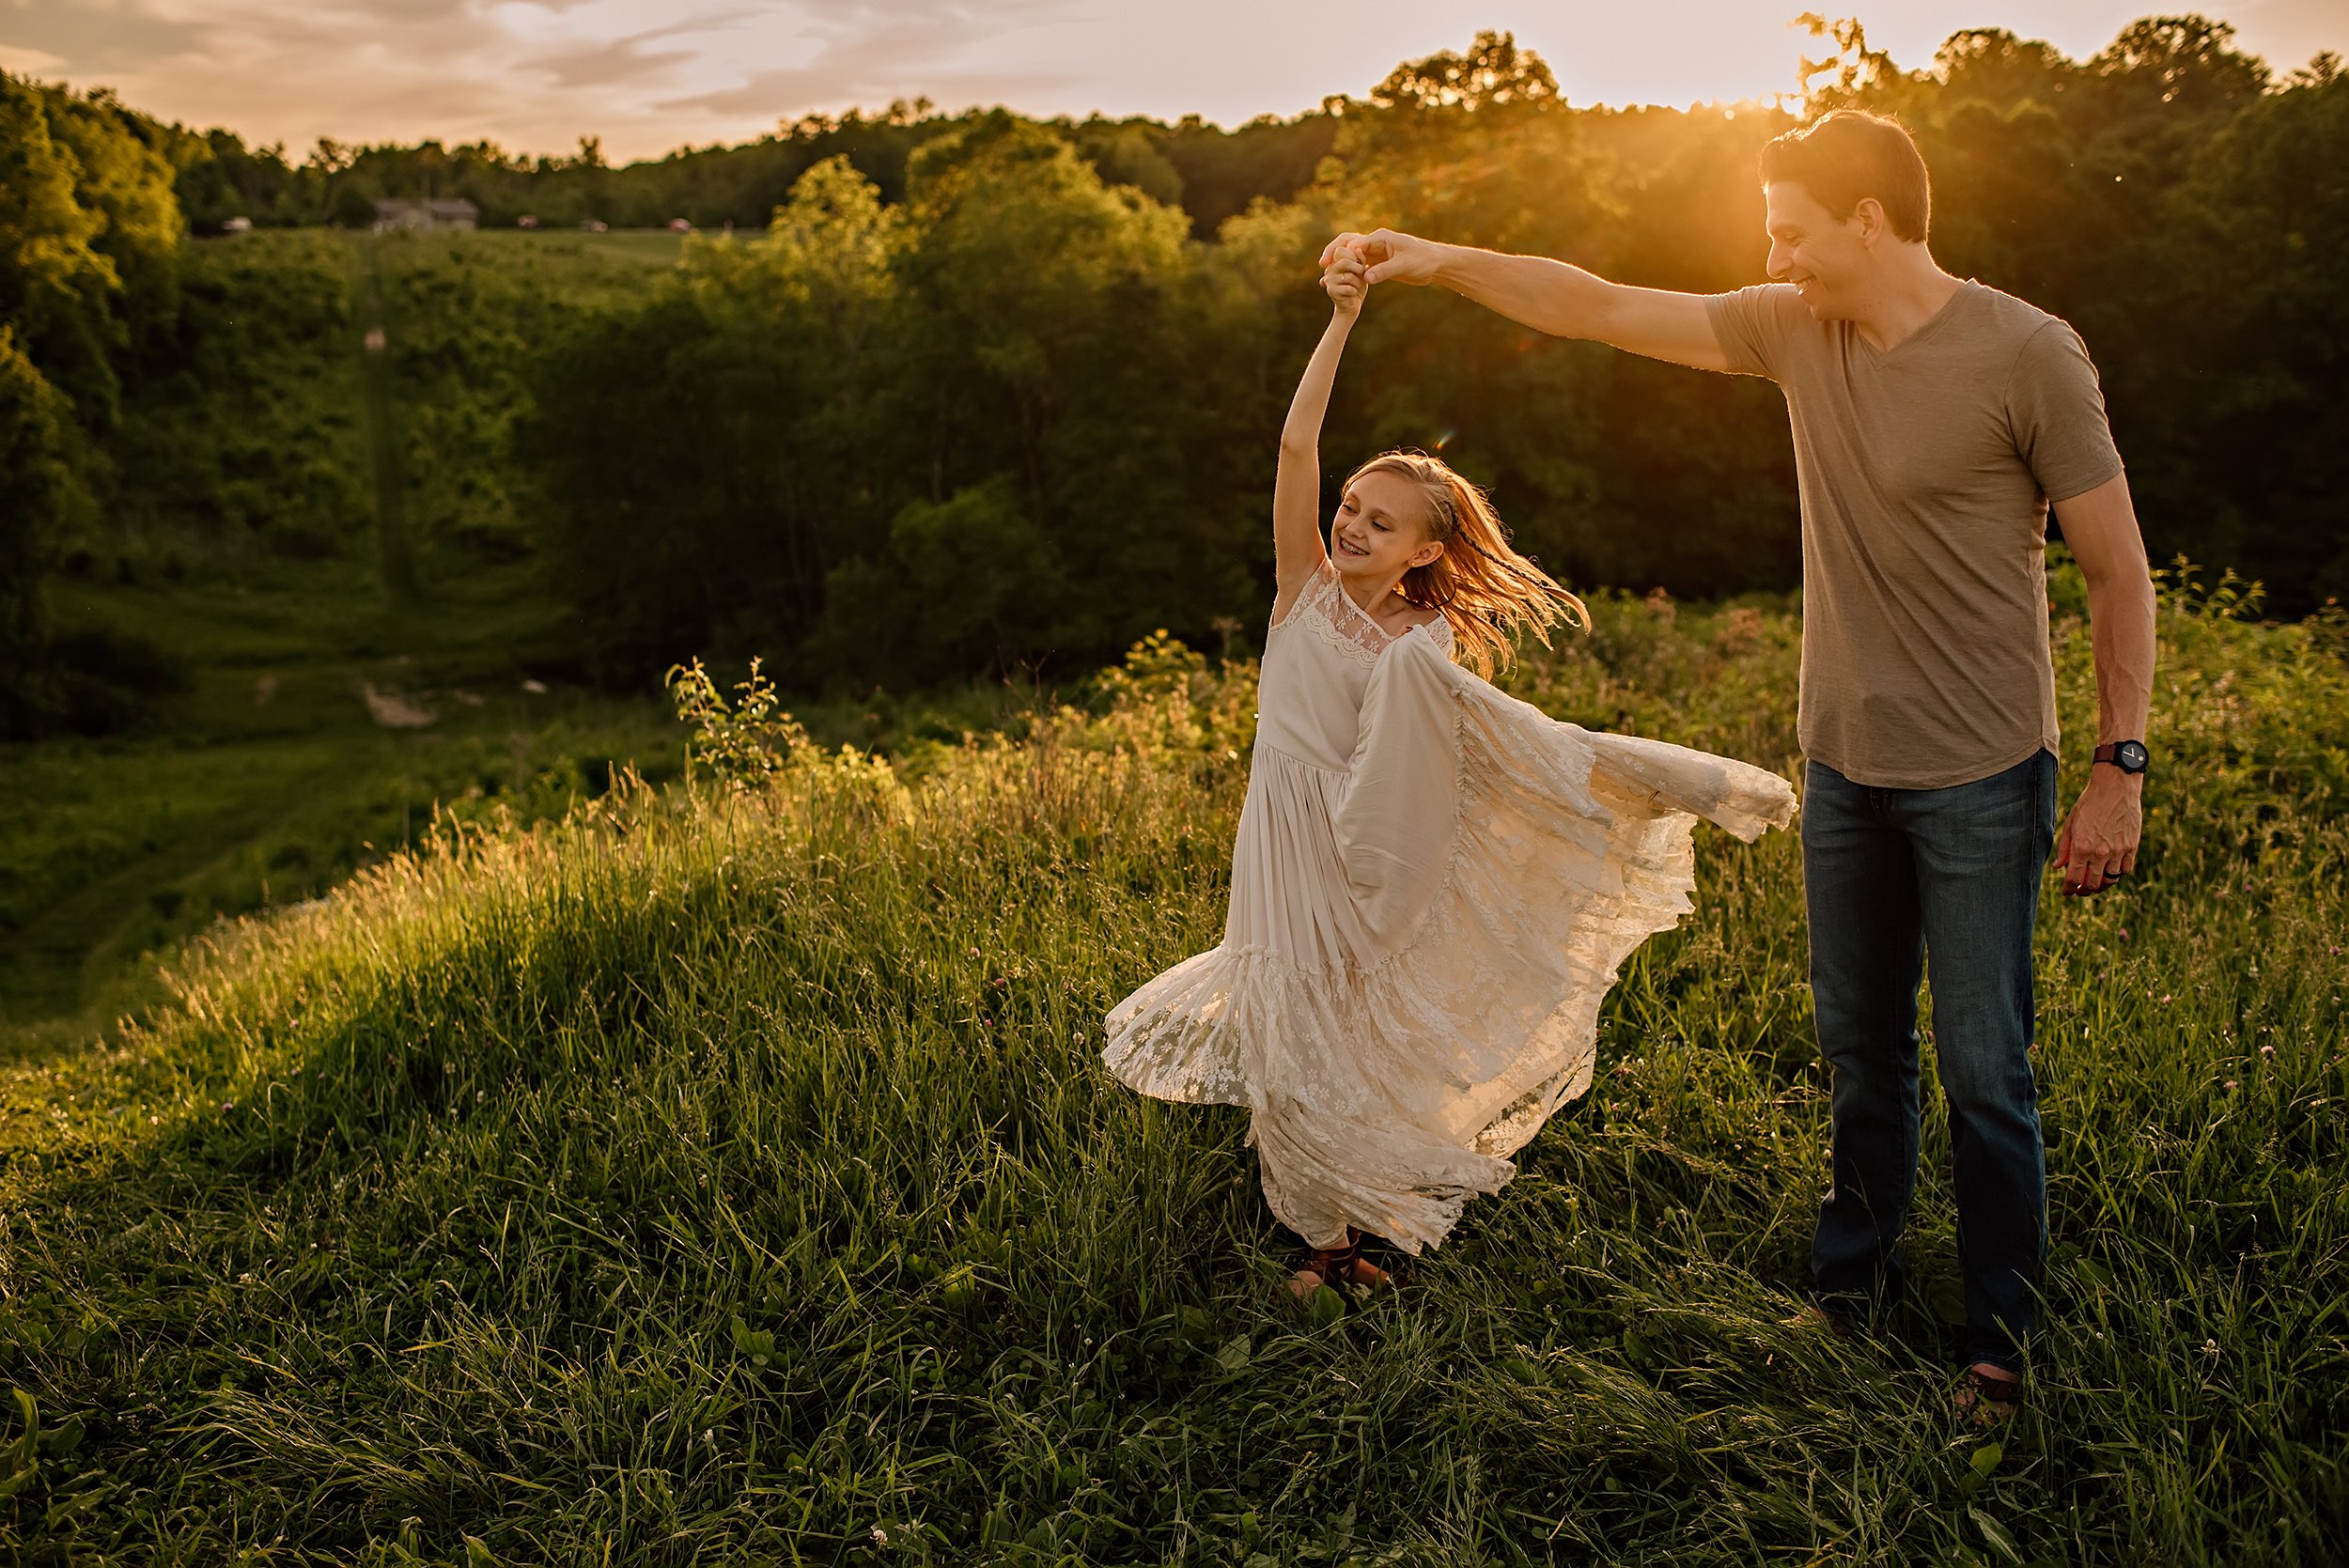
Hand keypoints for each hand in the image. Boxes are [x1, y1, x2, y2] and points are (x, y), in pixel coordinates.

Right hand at [1320, 227, 1441, 285]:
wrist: (1435, 264)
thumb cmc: (1423, 260)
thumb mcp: (1403, 266)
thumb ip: (1383, 271)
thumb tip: (1365, 278)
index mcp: (1380, 238)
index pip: (1354, 242)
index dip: (1340, 252)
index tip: (1330, 264)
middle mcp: (1375, 243)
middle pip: (1348, 245)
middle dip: (1334, 253)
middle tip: (1322, 265)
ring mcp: (1376, 253)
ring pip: (1351, 257)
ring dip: (1339, 265)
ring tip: (1325, 276)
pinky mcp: (1378, 264)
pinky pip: (1359, 267)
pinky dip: (1349, 273)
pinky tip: (1339, 282)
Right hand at [1320, 250, 1365, 316]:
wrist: (1352, 305)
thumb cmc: (1358, 285)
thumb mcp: (1362, 270)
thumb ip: (1360, 259)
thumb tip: (1357, 250)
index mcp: (1336, 260)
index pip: (1342, 249)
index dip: (1354, 257)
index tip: (1361, 264)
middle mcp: (1330, 268)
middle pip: (1344, 262)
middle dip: (1358, 269)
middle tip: (1361, 274)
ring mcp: (1329, 279)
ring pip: (1348, 276)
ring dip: (1358, 282)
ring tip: (1357, 286)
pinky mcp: (1331, 290)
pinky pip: (1349, 288)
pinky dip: (1355, 291)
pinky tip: (1353, 293)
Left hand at [2054, 764, 2142, 895]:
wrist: (2115, 788)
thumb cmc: (2089, 803)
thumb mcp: (2071, 823)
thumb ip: (2064, 848)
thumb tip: (2058, 867)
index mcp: (2081, 848)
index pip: (2074, 879)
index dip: (2069, 890)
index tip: (2067, 892)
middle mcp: (2100, 853)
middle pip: (2093, 884)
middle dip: (2084, 891)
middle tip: (2080, 891)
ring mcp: (2118, 851)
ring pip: (2111, 880)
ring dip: (2102, 885)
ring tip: (2096, 884)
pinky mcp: (2132, 847)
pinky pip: (2125, 869)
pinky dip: (2117, 874)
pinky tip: (2111, 871)